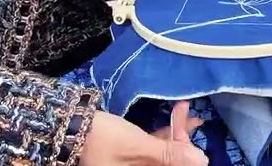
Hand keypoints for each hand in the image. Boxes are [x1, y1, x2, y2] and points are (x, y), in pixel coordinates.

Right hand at [82, 101, 207, 164]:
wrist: (68, 127)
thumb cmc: (105, 139)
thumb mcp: (140, 146)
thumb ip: (170, 154)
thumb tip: (202, 160)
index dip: (188, 160)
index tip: (200, 146)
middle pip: (171, 163)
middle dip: (183, 143)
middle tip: (191, 117)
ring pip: (164, 155)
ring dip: (175, 134)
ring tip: (184, 110)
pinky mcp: (132, 156)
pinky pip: (154, 150)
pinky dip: (163, 135)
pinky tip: (174, 117)